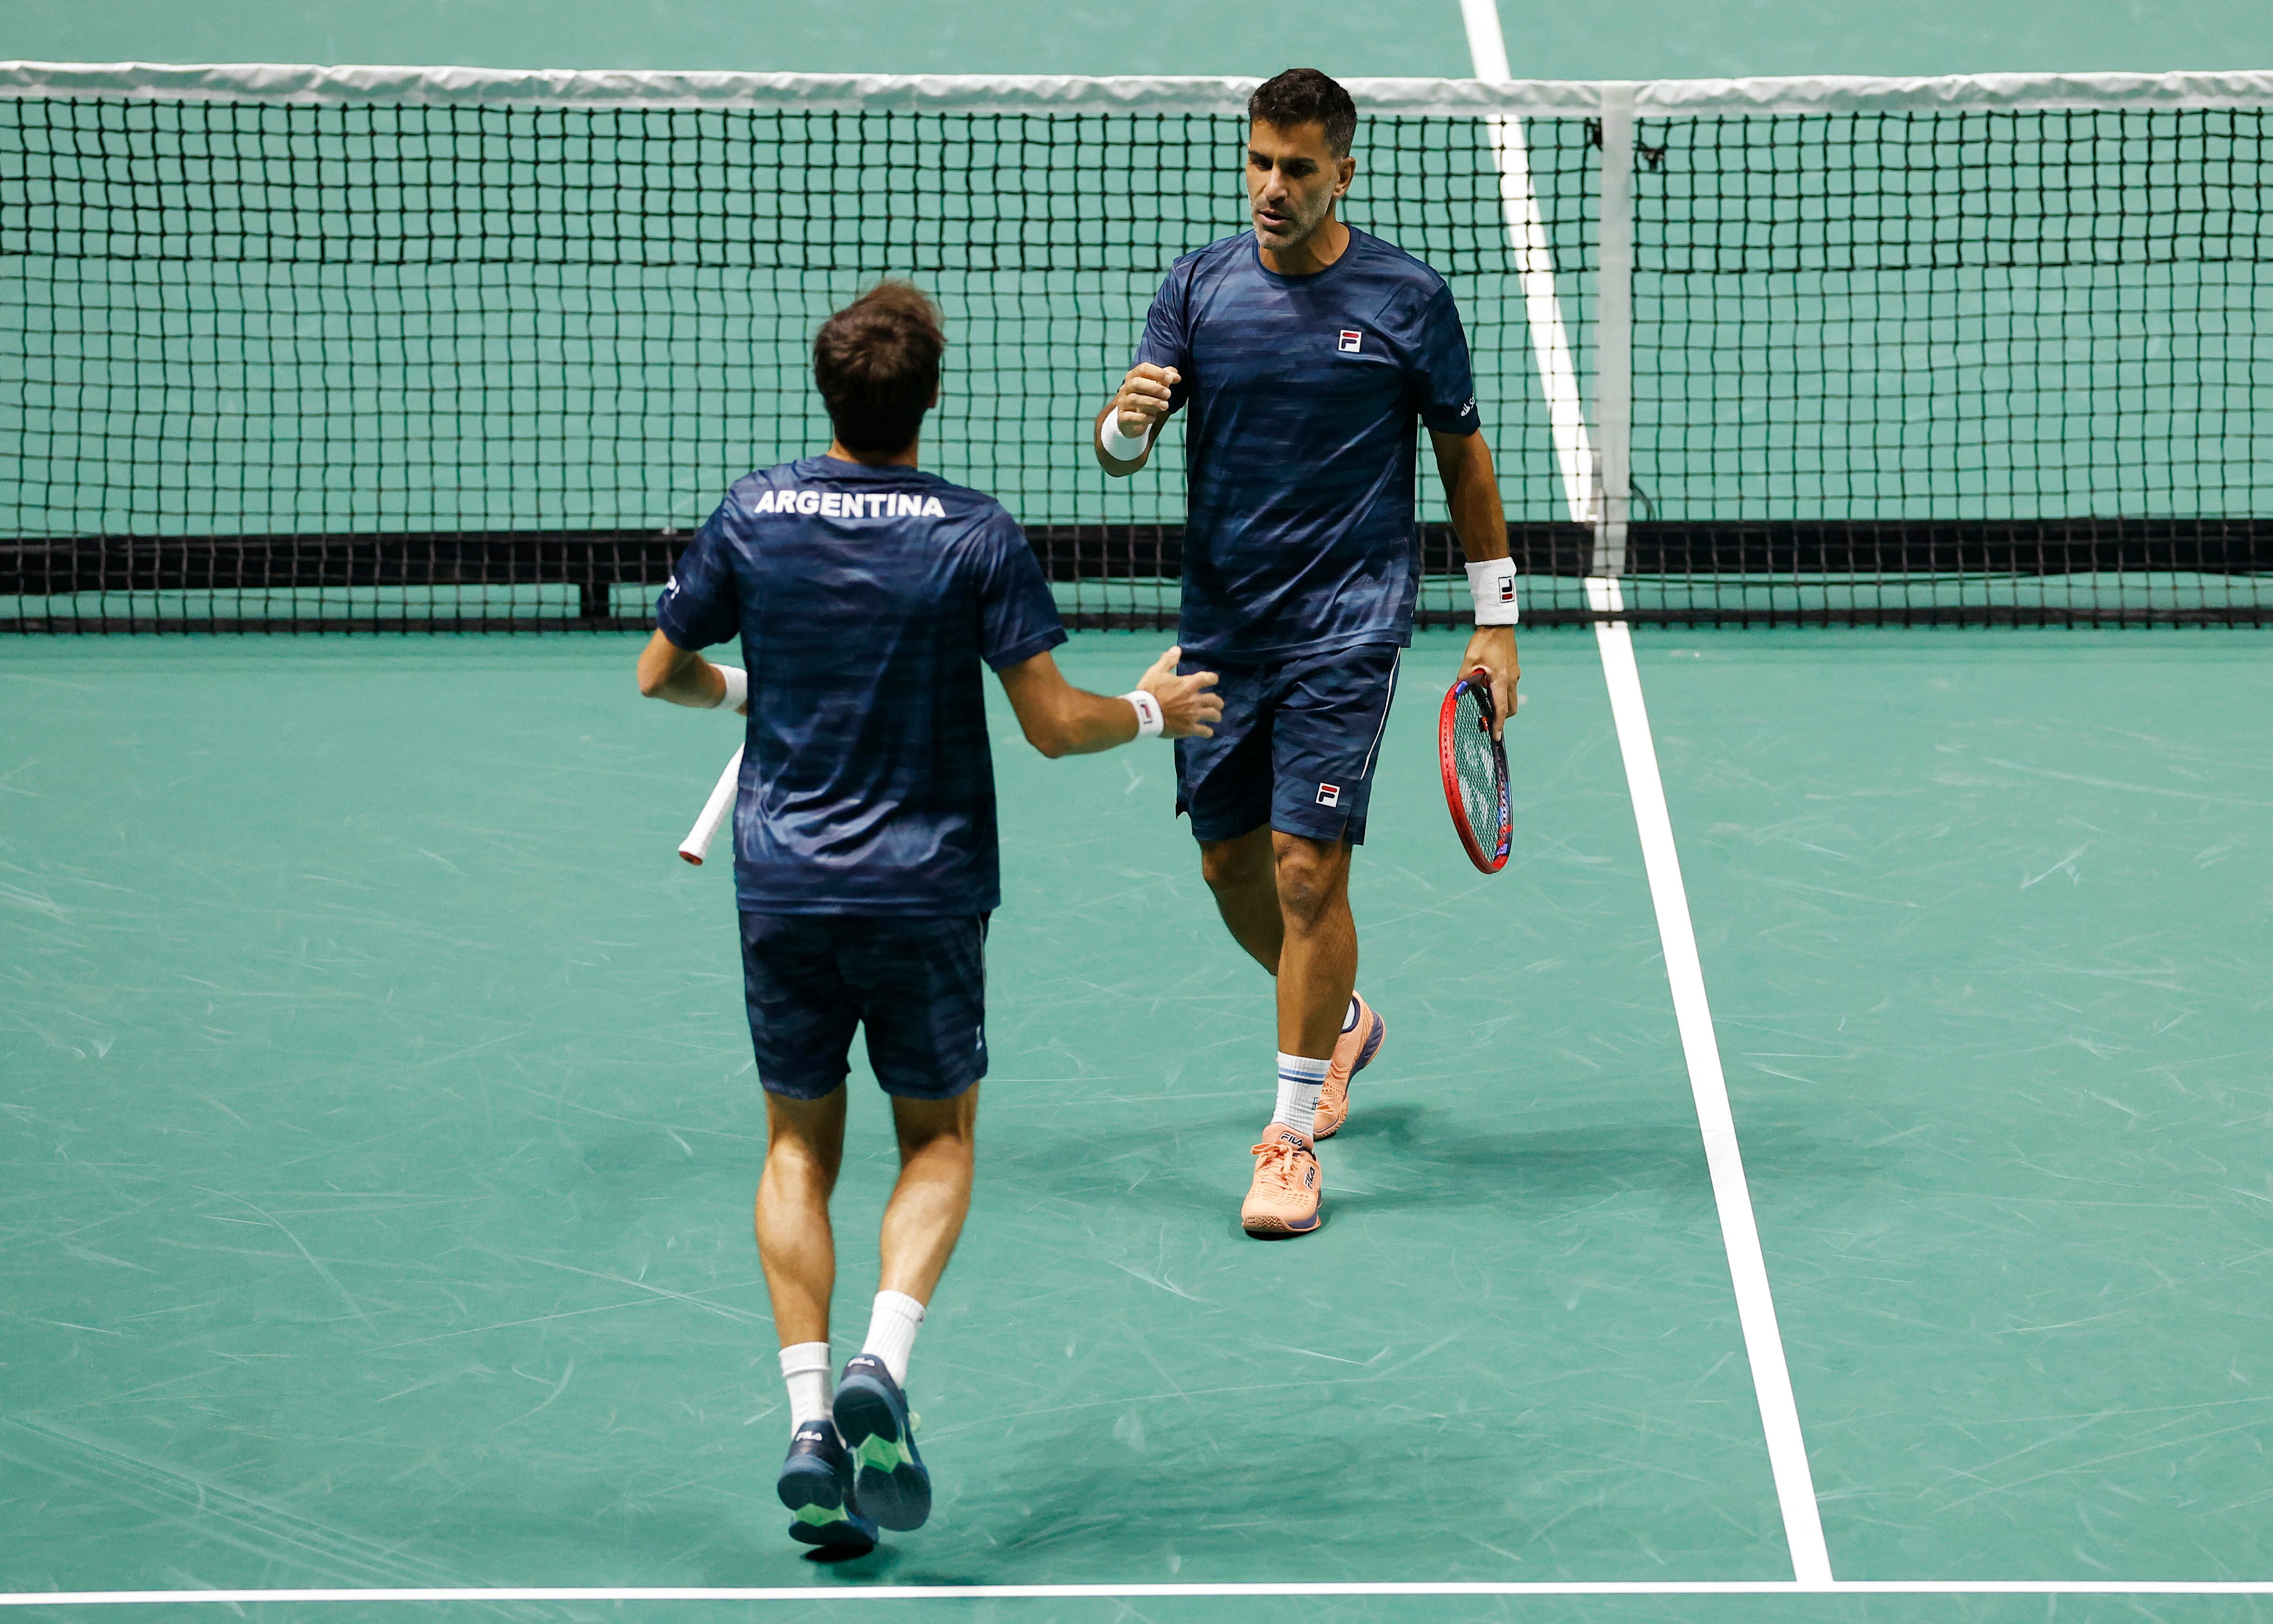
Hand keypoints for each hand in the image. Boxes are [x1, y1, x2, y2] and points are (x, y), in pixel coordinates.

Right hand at [1111, 363, 1180, 439]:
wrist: (1131, 419)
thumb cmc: (1145, 398)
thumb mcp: (1155, 386)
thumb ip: (1165, 378)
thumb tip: (1176, 377)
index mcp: (1133, 376)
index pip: (1143, 369)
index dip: (1158, 372)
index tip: (1170, 380)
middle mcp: (1126, 388)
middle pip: (1137, 383)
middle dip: (1155, 388)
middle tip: (1168, 394)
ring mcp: (1123, 403)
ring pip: (1134, 399)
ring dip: (1153, 402)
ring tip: (1165, 406)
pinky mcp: (1123, 418)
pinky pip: (1130, 416)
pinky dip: (1143, 417)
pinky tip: (1153, 418)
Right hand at [1138, 645, 1220, 738]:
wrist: (1144, 713)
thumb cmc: (1150, 691)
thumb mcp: (1156, 672)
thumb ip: (1168, 660)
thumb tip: (1177, 649)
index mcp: (1189, 684)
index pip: (1208, 678)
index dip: (1213, 679)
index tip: (1214, 680)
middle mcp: (1195, 699)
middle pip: (1215, 699)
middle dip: (1217, 701)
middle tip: (1217, 703)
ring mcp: (1194, 715)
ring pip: (1213, 715)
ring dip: (1216, 715)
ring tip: (1216, 716)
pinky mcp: (1189, 728)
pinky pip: (1204, 731)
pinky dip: (1207, 732)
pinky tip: (1208, 732)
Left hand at [1459, 625, 1518, 739]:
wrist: (1498, 625)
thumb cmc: (1483, 642)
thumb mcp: (1469, 661)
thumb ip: (1464, 679)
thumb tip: (1460, 692)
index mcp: (1501, 680)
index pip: (1501, 709)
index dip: (1499, 725)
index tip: (1497, 737)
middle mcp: (1511, 680)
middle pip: (1510, 708)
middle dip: (1501, 717)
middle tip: (1487, 719)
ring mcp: (1514, 675)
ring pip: (1510, 698)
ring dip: (1500, 704)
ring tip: (1484, 699)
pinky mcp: (1513, 670)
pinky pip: (1509, 687)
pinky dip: (1501, 692)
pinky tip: (1487, 684)